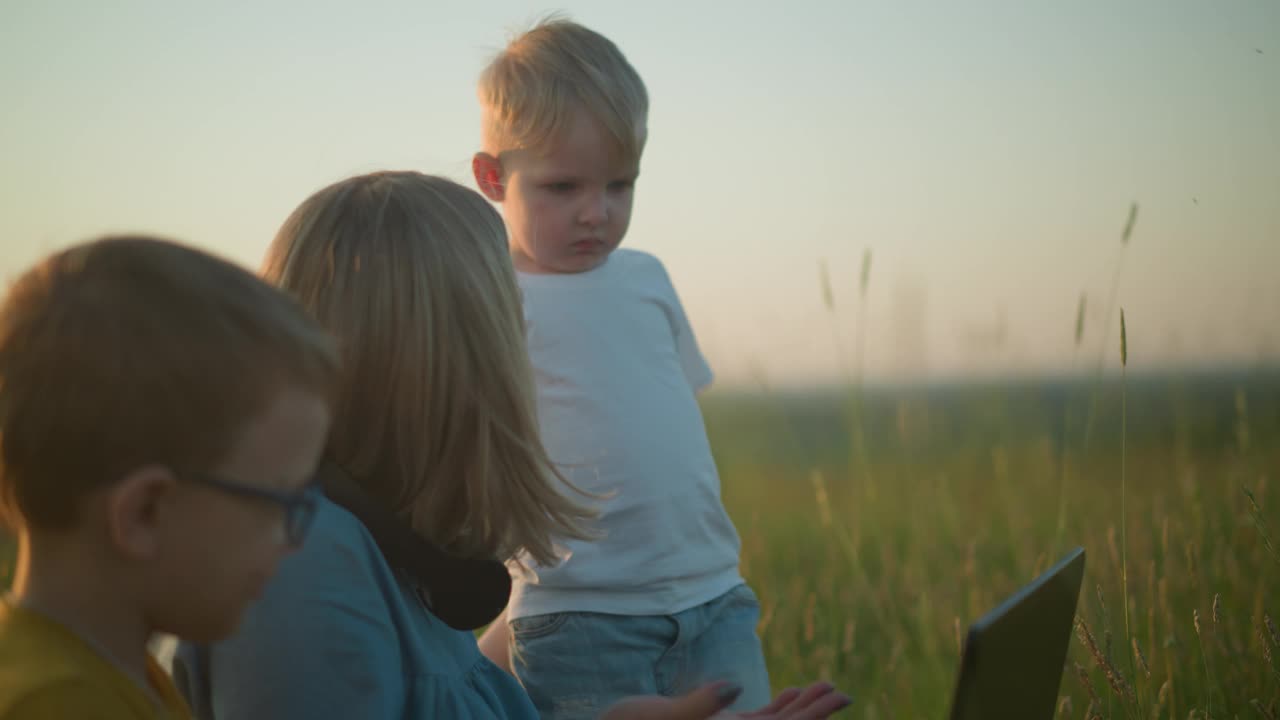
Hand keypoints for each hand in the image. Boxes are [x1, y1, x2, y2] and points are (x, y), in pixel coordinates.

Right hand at [600, 681, 849, 719]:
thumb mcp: (659, 717)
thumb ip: (699, 706)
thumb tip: (733, 688)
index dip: (813, 717)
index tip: (840, 696)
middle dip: (815, 714)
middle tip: (842, 691)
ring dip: (800, 709)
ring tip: (824, 687)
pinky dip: (777, 709)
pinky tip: (792, 693)